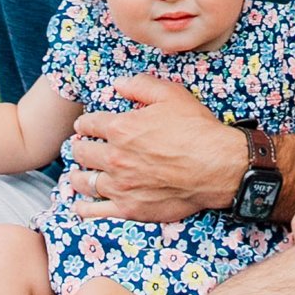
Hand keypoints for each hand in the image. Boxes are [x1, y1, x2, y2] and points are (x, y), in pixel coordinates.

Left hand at [62, 77, 243, 224]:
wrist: (216, 167)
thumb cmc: (196, 129)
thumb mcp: (171, 95)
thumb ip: (141, 85)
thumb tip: (118, 84)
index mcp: (121, 128)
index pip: (89, 124)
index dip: (84, 123)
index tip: (84, 125)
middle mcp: (115, 157)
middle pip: (81, 152)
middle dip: (78, 147)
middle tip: (80, 147)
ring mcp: (121, 186)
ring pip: (84, 181)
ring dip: (78, 175)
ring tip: (79, 174)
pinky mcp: (129, 209)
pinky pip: (96, 211)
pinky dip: (84, 207)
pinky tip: (82, 204)